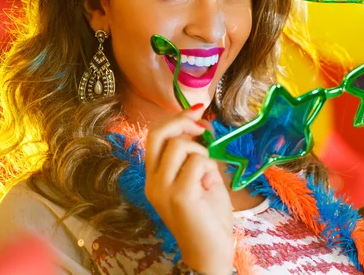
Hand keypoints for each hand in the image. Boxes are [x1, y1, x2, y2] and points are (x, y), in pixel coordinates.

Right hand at [145, 106, 233, 274]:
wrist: (210, 252)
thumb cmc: (208, 216)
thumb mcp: (204, 177)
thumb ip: (199, 153)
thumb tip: (204, 124)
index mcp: (155, 176)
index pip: (155, 136)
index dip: (176, 118)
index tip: (198, 111)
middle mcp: (153, 181)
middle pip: (158, 134)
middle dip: (183, 121)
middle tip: (203, 127)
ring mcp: (162, 189)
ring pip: (179, 145)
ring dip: (201, 150)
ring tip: (207, 172)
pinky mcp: (179, 195)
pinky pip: (196, 162)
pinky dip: (208, 165)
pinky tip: (209, 184)